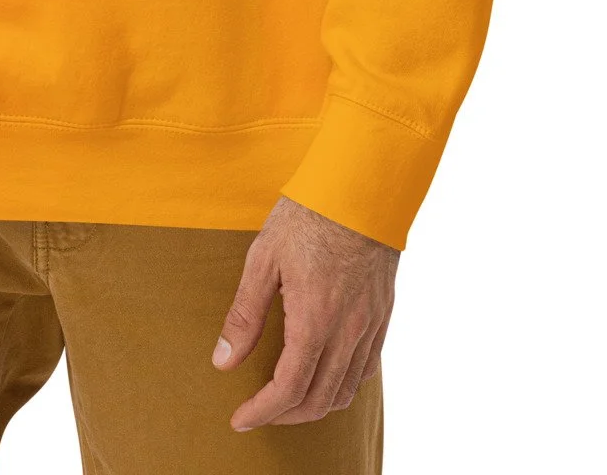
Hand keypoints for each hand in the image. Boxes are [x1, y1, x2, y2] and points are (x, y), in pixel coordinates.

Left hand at [212, 196, 397, 429]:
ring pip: (346, 391)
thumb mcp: (263, 259)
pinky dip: (344, 385)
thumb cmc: (307, 217)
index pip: (288, 389)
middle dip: (285, 416)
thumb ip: (245, 314)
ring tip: (288, 400)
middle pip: (318, 400)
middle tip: (258, 413)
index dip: (262, 412)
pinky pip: (367, 368)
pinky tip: (326, 375)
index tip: (241, 419)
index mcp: (314, 320)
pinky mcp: (382, 314)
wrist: (360, 188)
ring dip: (315, 405)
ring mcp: (369, 325)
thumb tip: (223, 361)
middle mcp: (346, 332)